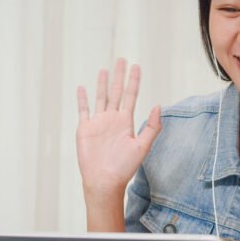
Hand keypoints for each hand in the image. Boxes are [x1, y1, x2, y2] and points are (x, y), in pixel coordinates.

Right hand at [76, 58, 160, 195]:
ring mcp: (98, 123)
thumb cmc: (124, 168)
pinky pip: (83, 110)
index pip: (131, 96)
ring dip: (102, 84)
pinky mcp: (85, 129)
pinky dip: (82, 99)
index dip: (133, 81)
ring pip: (101, 98)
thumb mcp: (142, 146)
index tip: (136, 66)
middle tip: (122, 59)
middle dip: (119, 76)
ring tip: (104, 69)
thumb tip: (157, 106)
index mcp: (126, 122)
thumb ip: (151, 127)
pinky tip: (82, 87)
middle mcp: (112, 119)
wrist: (104, 181)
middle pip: (116, 92)